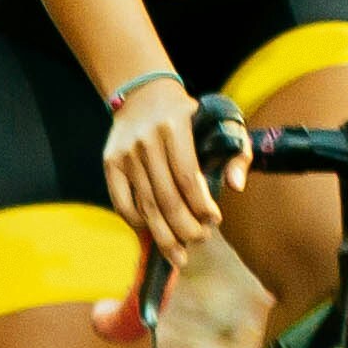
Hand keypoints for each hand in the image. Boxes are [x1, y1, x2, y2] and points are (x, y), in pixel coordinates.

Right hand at [102, 72, 229, 259]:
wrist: (143, 92)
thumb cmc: (190, 114)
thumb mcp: (221, 120)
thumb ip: (237, 152)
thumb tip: (235, 186)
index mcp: (174, 127)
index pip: (186, 176)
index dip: (200, 204)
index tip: (214, 220)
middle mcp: (146, 140)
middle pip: (166, 198)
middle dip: (185, 227)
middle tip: (200, 240)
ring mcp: (125, 153)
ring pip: (146, 206)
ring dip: (164, 235)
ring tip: (179, 255)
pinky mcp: (111, 162)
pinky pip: (122, 203)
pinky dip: (138, 223)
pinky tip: (154, 233)